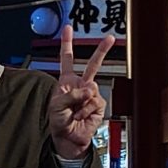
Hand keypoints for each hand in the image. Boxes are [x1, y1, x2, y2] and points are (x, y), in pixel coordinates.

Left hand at [48, 29, 111, 158]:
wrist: (68, 138)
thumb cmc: (59, 121)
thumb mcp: (57, 105)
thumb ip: (72, 94)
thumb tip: (90, 89)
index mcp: (67, 81)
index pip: (67, 59)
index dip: (67, 43)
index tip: (68, 29)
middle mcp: (80, 84)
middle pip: (93, 64)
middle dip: (102, 50)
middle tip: (111, 38)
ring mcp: (91, 94)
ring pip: (92, 87)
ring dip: (81, 102)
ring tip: (74, 112)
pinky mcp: (99, 104)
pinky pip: (95, 101)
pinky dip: (86, 110)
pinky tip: (81, 116)